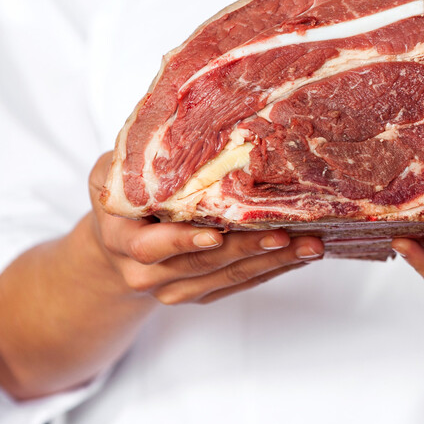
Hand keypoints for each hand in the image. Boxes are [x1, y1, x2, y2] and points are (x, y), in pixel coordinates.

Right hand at [86, 152, 324, 305]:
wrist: (116, 247)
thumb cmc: (123, 196)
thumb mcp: (114, 172)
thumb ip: (134, 163)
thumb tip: (176, 130)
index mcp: (121, 241)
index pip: (151, 248)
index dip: (182, 242)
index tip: (215, 234)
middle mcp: (146, 273)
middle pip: (202, 265)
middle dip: (246, 250)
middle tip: (285, 234)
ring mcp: (176, 288)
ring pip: (228, 277)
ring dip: (272, 262)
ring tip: (309, 245)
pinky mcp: (202, 293)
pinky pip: (241, 283)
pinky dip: (273, 268)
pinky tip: (301, 253)